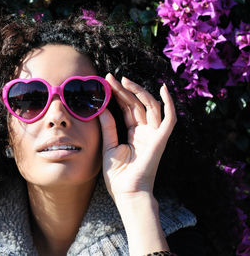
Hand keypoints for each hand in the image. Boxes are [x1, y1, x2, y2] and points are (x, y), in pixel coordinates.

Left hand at [99, 73, 176, 202]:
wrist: (127, 192)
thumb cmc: (117, 175)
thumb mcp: (108, 146)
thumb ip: (108, 126)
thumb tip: (101, 107)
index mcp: (133, 133)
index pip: (127, 109)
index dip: (118, 95)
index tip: (106, 83)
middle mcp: (145, 131)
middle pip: (137, 105)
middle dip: (125, 90)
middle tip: (112, 78)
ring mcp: (154, 134)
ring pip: (150, 107)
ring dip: (139, 92)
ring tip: (124, 81)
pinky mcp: (161, 139)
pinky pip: (169, 119)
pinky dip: (169, 104)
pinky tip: (163, 89)